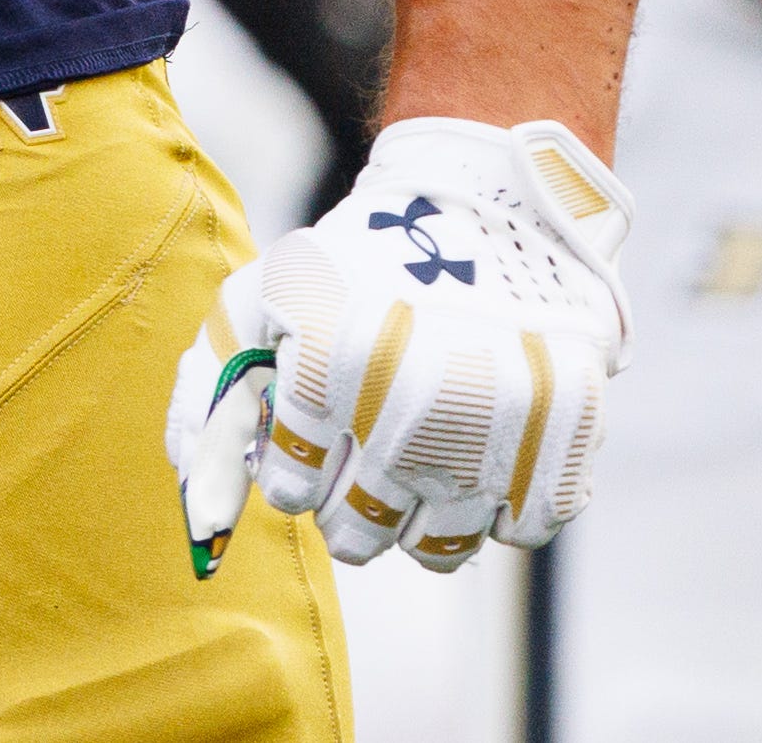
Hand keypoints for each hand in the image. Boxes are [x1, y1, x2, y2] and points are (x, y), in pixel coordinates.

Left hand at [168, 116, 631, 573]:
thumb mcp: (265, 298)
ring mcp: (494, 421)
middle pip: (358, 532)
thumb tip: (196, 499)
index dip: (290, 477)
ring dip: (418, 520)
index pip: (289, 488)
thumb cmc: (358, 266)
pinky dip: (499, 508)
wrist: (487, 212)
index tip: (304, 450)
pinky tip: (482, 453)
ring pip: (438, 548)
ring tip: (417, 465)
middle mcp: (411, 396)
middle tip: (359, 469)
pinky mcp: (565, 431)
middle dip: (345, 510)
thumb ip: (211, 389)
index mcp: (328, 356)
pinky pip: (521, 529)